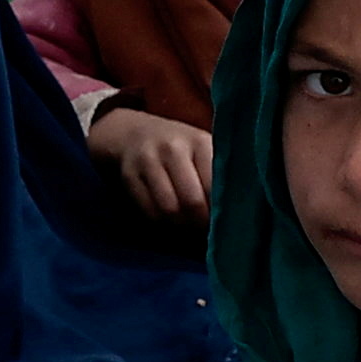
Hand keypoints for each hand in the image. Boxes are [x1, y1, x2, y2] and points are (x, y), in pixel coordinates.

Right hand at [93, 102, 216, 216]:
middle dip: (199, 222)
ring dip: (181, 225)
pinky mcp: (130, 176)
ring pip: (169, 210)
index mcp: (199, 142)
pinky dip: (162, 222)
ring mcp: (149, 161)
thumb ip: (217, 176)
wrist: (137, 134)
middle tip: (204, 227)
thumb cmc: (181, 148)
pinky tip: (170, 218)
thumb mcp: (204, 150)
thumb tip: (230, 214)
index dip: (219, 210)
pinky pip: (149, 212)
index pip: (214, 186)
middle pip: (191, 201)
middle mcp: (173, 149)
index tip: (222, 220)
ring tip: (187, 224)